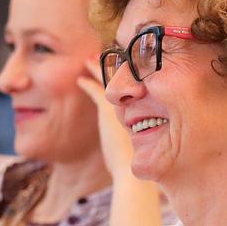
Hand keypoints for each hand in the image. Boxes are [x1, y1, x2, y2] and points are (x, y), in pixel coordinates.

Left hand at [82, 62, 133, 179]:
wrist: (131, 169)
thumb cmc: (135, 162)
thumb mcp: (142, 143)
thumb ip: (139, 132)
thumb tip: (135, 136)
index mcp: (147, 108)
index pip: (135, 85)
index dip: (127, 74)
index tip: (121, 66)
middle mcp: (137, 103)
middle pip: (124, 77)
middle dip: (113, 65)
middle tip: (102, 56)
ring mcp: (123, 105)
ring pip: (109, 80)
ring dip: (98, 69)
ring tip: (89, 60)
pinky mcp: (107, 110)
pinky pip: (96, 90)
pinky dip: (87, 84)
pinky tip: (79, 80)